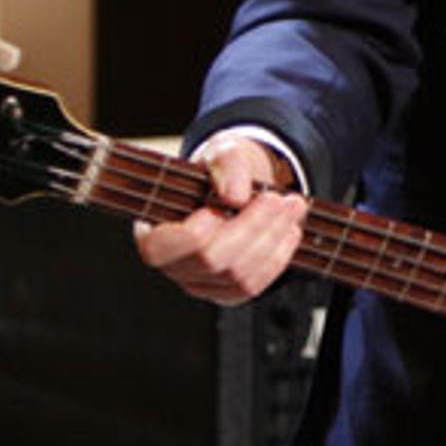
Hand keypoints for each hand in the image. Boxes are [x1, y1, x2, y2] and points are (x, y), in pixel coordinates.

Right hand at [139, 135, 310, 303]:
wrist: (236, 189)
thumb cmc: (219, 171)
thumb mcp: (222, 152)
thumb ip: (227, 165)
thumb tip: (235, 197)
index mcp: (152, 232)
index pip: (170, 245)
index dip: (204, 227)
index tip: (233, 199)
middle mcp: (172, 265)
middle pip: (212, 260)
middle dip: (252, 227)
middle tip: (280, 199)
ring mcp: (199, 284)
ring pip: (238, 276)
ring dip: (272, 241)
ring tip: (293, 207)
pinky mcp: (226, 293)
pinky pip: (254, 286)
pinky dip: (278, 258)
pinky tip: (289, 231)